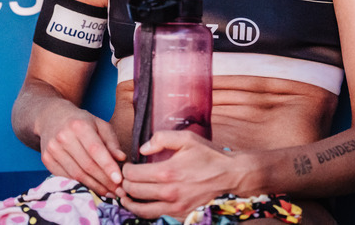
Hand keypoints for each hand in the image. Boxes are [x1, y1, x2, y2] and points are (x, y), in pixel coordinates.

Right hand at [38, 106, 126, 197]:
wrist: (52, 117)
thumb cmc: (81, 121)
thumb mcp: (99, 124)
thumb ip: (111, 141)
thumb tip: (121, 158)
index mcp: (79, 125)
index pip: (95, 149)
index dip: (108, 166)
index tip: (119, 179)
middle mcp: (63, 137)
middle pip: (87, 165)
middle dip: (105, 181)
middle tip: (119, 191)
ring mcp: (53, 149)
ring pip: (77, 175)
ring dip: (95, 186)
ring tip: (109, 192)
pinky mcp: (47, 159)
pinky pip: (67, 177)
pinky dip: (81, 185)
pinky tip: (93, 187)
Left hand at [120, 131, 235, 218]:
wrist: (230, 175)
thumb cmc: (209, 155)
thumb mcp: (186, 138)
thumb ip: (161, 139)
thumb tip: (142, 149)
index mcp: (167, 172)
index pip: (133, 174)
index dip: (126, 170)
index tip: (127, 166)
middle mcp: (169, 192)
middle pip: (134, 192)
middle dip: (125, 184)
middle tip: (124, 180)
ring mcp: (175, 206)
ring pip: (142, 210)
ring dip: (130, 203)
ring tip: (125, 196)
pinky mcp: (181, 215)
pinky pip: (157, 217)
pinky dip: (145, 212)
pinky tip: (142, 205)